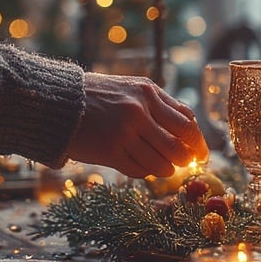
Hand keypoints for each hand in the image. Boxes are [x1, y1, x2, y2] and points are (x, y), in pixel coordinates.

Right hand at [67, 72, 208, 177]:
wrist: (59, 102)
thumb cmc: (99, 95)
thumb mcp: (133, 88)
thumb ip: (161, 104)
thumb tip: (191, 126)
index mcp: (148, 93)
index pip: (186, 123)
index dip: (198, 143)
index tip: (201, 154)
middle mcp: (138, 112)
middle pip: (178, 147)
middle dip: (186, 161)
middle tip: (185, 165)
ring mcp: (124, 133)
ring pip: (161, 163)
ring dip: (166, 170)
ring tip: (163, 167)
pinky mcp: (110, 152)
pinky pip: (140, 171)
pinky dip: (146, 172)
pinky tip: (142, 166)